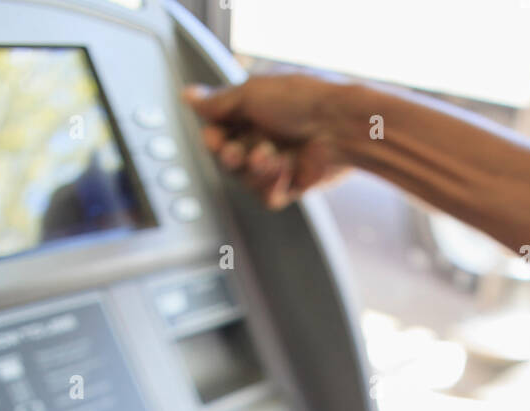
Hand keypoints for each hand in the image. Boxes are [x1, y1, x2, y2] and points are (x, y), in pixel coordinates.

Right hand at [182, 73, 351, 208]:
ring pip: (246, 180)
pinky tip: (284, 169)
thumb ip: (219, 102)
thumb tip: (189, 96)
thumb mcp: (252, 93)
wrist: (340, 127)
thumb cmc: (302, 101)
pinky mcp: (293, 185)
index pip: (220, 131)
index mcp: (254, 111)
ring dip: (255, 169)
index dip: (214, 137)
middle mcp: (265, 136)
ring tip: (271, 155)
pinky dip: (272, 185)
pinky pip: (268, 197)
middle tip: (236, 151)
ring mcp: (278, 162)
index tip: (215, 136)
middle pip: (229, 159)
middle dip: (231, 156)